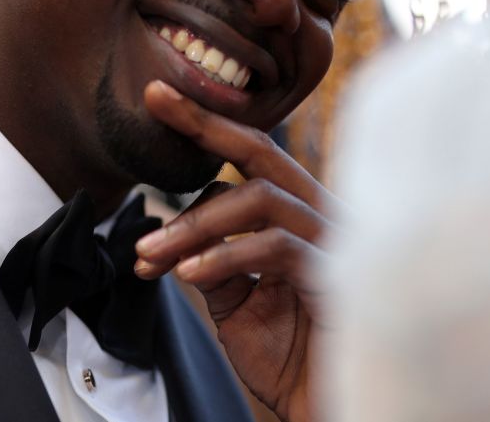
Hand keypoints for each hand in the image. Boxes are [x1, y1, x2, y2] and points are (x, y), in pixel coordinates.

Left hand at [134, 80, 341, 421]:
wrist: (328, 411)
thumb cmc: (293, 360)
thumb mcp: (239, 306)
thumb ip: (216, 263)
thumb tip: (174, 239)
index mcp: (299, 218)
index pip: (251, 159)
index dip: (204, 128)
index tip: (157, 99)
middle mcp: (322, 217)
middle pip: (263, 153)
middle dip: (206, 123)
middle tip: (156, 101)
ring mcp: (335, 243)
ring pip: (261, 199)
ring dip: (195, 223)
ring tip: (150, 255)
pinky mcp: (339, 278)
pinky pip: (277, 248)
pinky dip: (225, 256)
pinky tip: (188, 274)